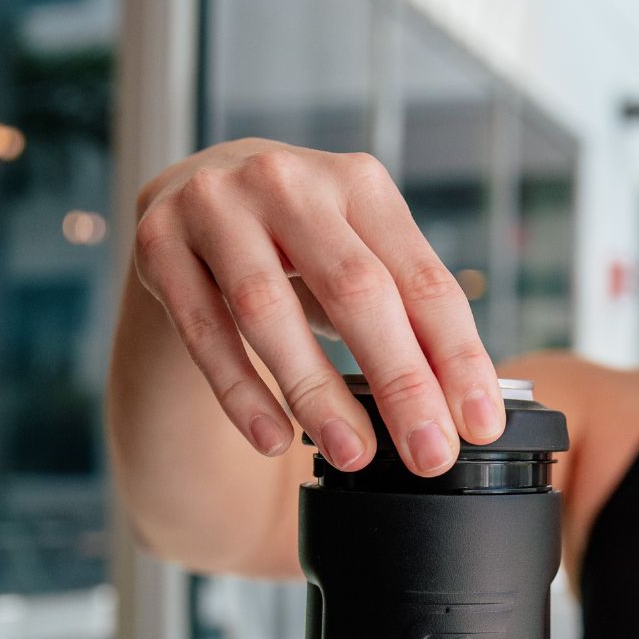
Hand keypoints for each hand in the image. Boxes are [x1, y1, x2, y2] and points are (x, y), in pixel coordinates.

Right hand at [131, 137, 505, 475]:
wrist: (196, 192)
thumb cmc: (301, 241)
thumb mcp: (360, 257)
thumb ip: (407, 319)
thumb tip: (463, 410)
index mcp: (361, 184)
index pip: (424, 280)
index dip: (457, 357)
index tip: (479, 424)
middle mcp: (289, 182)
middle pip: (356, 290)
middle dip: (401, 382)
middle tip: (429, 454)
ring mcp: (216, 206)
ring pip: (269, 311)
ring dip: (317, 393)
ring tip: (354, 455)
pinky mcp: (159, 242)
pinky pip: (204, 330)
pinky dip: (240, 392)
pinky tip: (273, 438)